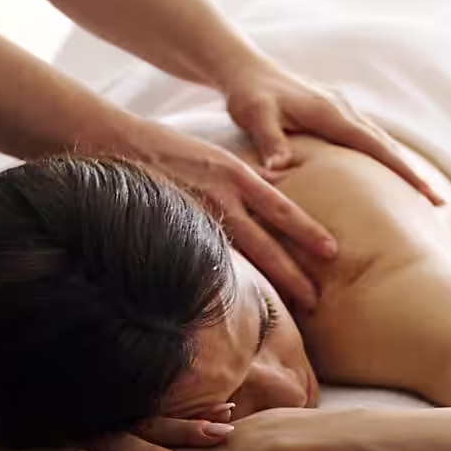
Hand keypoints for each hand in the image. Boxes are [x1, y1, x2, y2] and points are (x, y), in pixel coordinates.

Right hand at [134, 121, 335, 308]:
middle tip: (317, 300)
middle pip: (265, 242)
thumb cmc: (170, 148)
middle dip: (292, 273)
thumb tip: (279, 188)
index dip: (307, 232)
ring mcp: (195, 216)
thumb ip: (245, 177)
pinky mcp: (173, 228)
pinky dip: (221, 282)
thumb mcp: (217, 154)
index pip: (280, 209)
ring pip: (236, 258)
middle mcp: (220, 195)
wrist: (118, 141)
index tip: (332, 252)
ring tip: (285, 310)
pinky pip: (202, 261)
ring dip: (262, 285)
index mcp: (235, 173)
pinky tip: (234, 305)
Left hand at [223, 58, 443, 204]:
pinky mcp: (335, 115)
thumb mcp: (254, 116)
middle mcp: (343, 110)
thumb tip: (279, 167)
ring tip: (421, 195)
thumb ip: (269, 140)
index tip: (425, 192)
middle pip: (386, 146)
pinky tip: (388, 176)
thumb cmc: (248, 96)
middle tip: (437, 203)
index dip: (401, 170)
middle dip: (412, 173)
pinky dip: (382, 157)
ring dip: (400, 166)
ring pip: (379, 142)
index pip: (374, 146)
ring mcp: (342, 111)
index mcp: (330, 113)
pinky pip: (366, 139)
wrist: (246, 71)